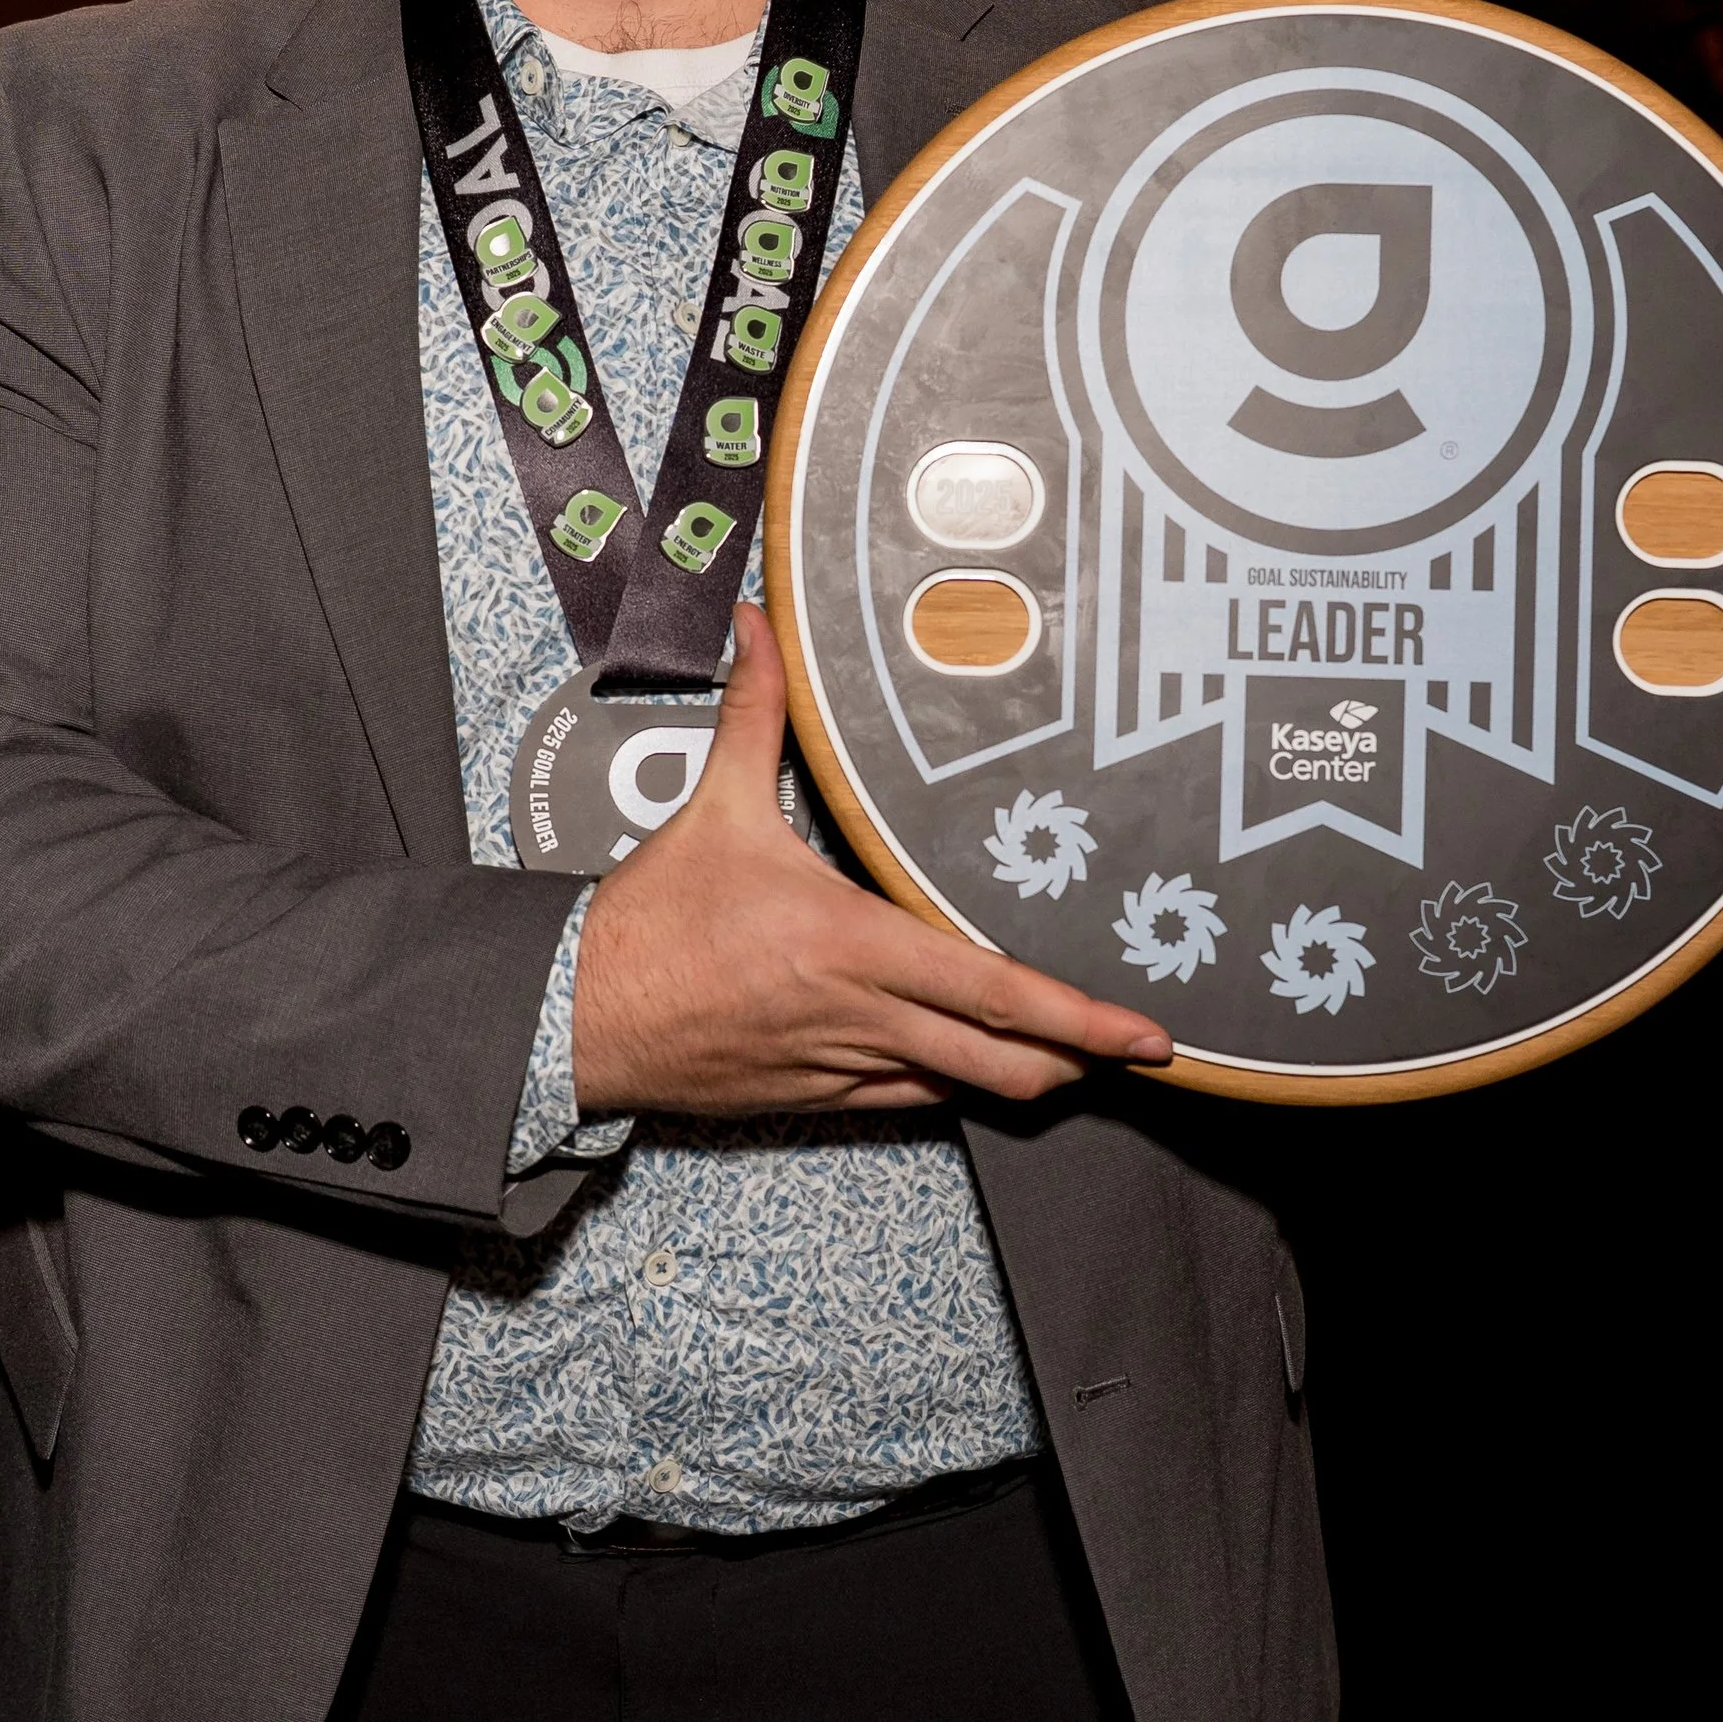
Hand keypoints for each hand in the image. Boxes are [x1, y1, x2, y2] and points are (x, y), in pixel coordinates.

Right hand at [572, 605, 1174, 1117]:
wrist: (580, 1015)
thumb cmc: (652, 919)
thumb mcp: (715, 809)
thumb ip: (756, 712)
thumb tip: (757, 622)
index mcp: (853, 943)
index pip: (994, 991)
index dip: (1079, 1016)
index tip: (1141, 1030)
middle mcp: (861, 1014)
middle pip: (1003, 1059)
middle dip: (1082, 1061)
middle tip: (1138, 1053)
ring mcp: (843, 1065)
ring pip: (963, 1087)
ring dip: (1027, 1078)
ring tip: (1076, 1061)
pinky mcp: (816, 1097)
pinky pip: (909, 1099)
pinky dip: (953, 1083)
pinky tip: (978, 1068)